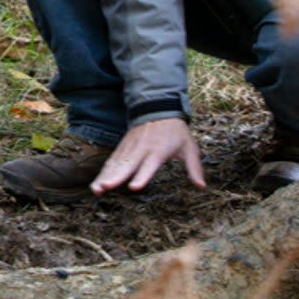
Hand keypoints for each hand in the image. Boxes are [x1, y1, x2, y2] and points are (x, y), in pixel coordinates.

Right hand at [91, 117, 205, 195]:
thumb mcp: (189, 148)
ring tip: (95, 189)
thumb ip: (194, 168)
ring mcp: (130, 147)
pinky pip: (112, 160)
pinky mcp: (123, 147)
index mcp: (158, 150)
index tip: (134, 187)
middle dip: (114, 177)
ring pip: (115, 163)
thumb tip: (202, 186)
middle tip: (103, 188)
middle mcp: (141, 149)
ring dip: (104, 176)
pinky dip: (104, 171)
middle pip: (126, 165)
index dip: (142, 176)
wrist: (158, 109)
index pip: (149, 165)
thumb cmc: (176, 131)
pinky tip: (97, 183)